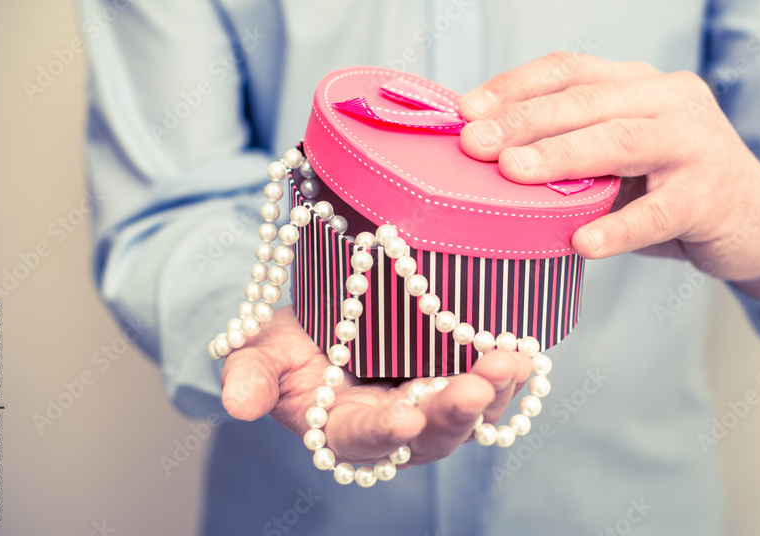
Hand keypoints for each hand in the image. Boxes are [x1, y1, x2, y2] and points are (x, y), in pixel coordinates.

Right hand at [221, 307, 532, 464]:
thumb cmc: (291, 344)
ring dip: (495, 392)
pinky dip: (511, 373)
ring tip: (511, 360)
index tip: (403, 420)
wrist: (331, 319)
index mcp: (344, 429)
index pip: (365, 440)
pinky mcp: (460, 379)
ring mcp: (433, 406)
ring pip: (472, 416)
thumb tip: (235, 405)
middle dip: (456, 413)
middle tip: (477, 386)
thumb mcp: (261, 352)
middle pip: (432, 436)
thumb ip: (252, 377)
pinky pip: (494, 388)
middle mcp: (397, 427)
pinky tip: (525, 350)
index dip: (384, 433)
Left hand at [458, 53, 759, 299]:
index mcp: (641, 83)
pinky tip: (582, 243)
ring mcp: (696, 144)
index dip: (515, 85)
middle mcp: (671, 99)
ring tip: (514, 173)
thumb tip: (489, 159)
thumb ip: (573, 149)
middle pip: (588, 100)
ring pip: (621, 141)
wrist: (757, 223)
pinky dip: (618, 227)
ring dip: (562, 156)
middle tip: (475, 144)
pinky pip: (658, 212)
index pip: (570, 69)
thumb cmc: (670, 190)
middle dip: (524, 121)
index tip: (466, 109)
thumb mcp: (621, 158)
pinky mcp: (712, 196)